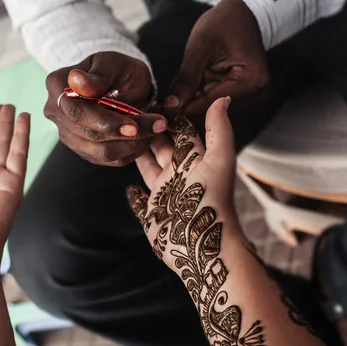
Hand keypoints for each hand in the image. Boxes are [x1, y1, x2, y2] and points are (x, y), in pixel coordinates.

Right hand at [44, 51, 167, 165]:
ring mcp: (69, 135)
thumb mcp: (113, 63)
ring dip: (134, 144)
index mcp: (57, 86)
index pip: (78, 112)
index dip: (106, 122)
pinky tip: (145, 136)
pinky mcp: (84, 151)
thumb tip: (77, 81)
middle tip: (158, 124)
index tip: (135, 125)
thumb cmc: (117, 69)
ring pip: (102, 152)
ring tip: (155, 128)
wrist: (121, 83)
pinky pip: (110, 160)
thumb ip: (98, 75)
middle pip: (91, 135)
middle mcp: (56, 113)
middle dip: (128, 134)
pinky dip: (132, 150)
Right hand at [127, 97, 244, 270]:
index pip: (180, 132)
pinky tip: (128, 187)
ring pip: (149, 170)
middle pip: (162, 148)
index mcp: (193, 161)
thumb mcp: (219, 159)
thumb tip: (223, 99)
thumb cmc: (211, 200)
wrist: (203, 245)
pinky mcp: (153, 214)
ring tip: (123, 139)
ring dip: (138, 155)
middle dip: (150, 132)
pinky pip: (140, 203)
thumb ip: (219, 129)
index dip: (170, 116)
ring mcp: (165, 195)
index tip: (154, 99)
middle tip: (131, 113)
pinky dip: (134, 195)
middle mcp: (179, 175)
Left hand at [165, 0, 268, 118]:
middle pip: (214, 111)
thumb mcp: (200, 46)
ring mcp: (253, 95)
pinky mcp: (245, 95)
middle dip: (188, 108)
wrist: (240, 15)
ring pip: (214, 111)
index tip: (162, 115)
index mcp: (252, 80)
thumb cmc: (223, 23)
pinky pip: (216, 104)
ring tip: (174, 100)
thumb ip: (186, 78)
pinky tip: (187, 96)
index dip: (185, 111)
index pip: (212, 104)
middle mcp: (257, 92)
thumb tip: (171, 106)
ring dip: (194, 105)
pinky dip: (201, 100)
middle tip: (163, 109)